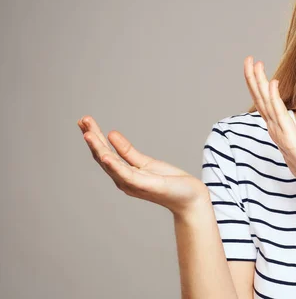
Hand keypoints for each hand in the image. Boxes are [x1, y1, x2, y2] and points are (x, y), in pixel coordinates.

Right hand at [78, 116, 208, 215]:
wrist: (191, 198)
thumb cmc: (170, 183)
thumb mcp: (146, 162)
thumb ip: (127, 151)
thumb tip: (111, 134)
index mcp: (123, 174)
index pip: (104, 153)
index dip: (94, 137)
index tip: (85, 121)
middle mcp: (123, 180)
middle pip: (103, 156)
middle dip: (93, 138)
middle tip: (83, 119)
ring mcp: (132, 184)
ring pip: (111, 164)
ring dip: (98, 148)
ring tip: (88, 134)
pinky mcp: (144, 185)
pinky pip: (126, 174)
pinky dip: (114, 165)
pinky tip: (105, 155)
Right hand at [243, 56, 295, 198]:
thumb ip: (289, 134)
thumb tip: (285, 126)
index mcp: (278, 130)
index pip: (263, 103)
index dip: (256, 84)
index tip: (253, 65)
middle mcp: (276, 131)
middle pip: (260, 100)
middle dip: (252, 79)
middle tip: (248, 59)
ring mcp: (282, 135)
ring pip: (266, 105)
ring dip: (259, 83)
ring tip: (255, 65)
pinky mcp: (291, 141)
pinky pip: (280, 117)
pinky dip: (274, 99)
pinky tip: (272, 83)